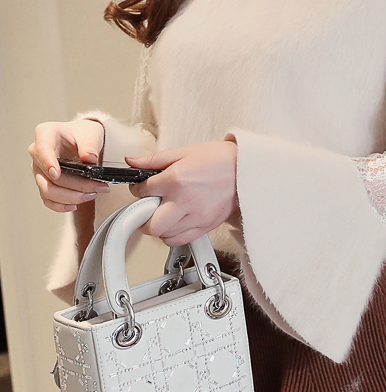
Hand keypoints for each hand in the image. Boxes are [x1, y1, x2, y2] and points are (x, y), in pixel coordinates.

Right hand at [29, 118, 110, 210]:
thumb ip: (90, 145)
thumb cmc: (82, 134)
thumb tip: (90, 158)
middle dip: (74, 185)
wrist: (82, 140)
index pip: (42, 149)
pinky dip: (61, 205)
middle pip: (48, 176)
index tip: (56, 174)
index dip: (48, 162)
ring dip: (71, 197)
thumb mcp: (91, 133)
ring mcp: (40, 170)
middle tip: (96, 187)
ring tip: (92, 194)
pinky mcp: (44, 183)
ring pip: (48, 191)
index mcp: (45, 134)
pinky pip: (48, 200)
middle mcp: (38, 153)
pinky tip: (76, 204)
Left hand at [125, 139, 239, 246]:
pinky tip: (174, 224)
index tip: (141, 189)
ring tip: (163, 214)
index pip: (142, 191)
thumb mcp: (185, 152)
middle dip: (142, 217)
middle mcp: (184, 201)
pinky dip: (171, 236)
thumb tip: (132, 161)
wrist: (247, 169)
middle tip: (145, 209)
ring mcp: (196, 216)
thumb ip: (155, 159)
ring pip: (163, 235)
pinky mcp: (205, 226)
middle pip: (150, 223)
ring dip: (158, 227)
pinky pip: (180, 240)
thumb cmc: (220, 159)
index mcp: (176, 179)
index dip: (137, 189)